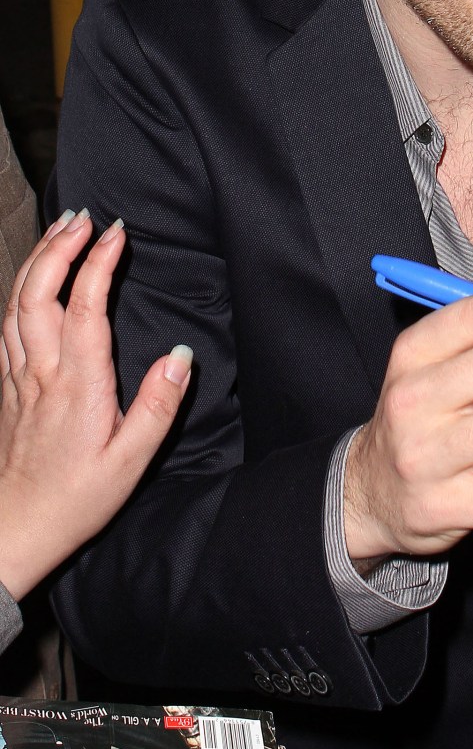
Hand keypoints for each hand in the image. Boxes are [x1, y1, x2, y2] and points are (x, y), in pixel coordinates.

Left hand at [0, 210, 192, 600]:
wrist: (15, 531)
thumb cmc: (77, 499)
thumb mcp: (131, 461)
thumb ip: (158, 406)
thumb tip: (180, 357)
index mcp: (78, 386)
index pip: (84, 307)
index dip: (99, 263)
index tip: (118, 233)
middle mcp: (42, 373)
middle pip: (38, 293)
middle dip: (60, 247)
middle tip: (85, 217)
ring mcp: (19, 377)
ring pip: (16, 304)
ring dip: (38, 260)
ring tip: (61, 231)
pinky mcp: (8, 386)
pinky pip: (6, 325)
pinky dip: (20, 290)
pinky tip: (32, 279)